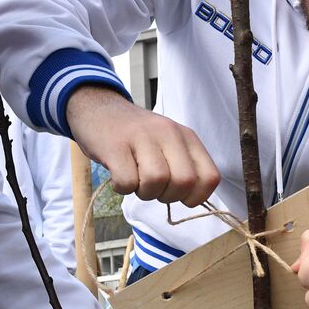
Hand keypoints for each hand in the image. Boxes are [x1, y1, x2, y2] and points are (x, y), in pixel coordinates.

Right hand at [66, 86, 219, 205]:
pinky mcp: (115, 145)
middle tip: (153, 188)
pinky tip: (118, 175)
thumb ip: (185, 166)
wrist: (97, 108)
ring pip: (156, 181)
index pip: (210, 176)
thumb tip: (193, 200)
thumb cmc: (136, 136)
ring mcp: (142, 137)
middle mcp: (168, 133)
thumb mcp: (169, 144)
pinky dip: (122, 188)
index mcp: (186, 136)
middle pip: (184, 182)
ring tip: (136, 180)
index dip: (197, 196)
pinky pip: (127, 182)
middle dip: (168, 196)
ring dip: (144, 192)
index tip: (180, 196)